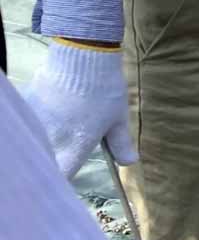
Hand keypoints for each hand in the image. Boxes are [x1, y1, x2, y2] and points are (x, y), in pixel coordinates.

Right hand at [22, 41, 134, 179]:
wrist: (81, 57)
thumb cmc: (105, 90)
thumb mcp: (118, 119)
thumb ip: (121, 143)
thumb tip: (130, 163)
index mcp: (74, 147)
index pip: (62, 177)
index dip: (63, 182)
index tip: (65, 180)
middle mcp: (50, 140)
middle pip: (44, 162)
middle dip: (49, 164)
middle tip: (57, 159)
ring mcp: (36, 123)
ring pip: (34, 143)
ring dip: (41, 143)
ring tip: (52, 137)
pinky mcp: (26, 106)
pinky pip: (27, 123)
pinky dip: (32, 125)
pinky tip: (41, 118)